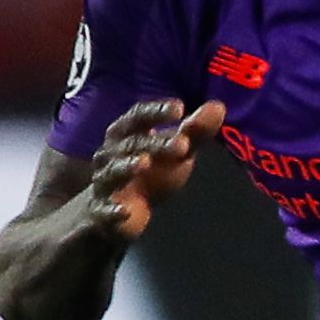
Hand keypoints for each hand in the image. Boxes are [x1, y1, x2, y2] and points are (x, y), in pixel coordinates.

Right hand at [85, 99, 222, 240]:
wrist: (123, 213)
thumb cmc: (152, 174)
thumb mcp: (177, 152)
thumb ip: (196, 132)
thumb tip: (218, 106)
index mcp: (126, 134)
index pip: (138, 116)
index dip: (157, 111)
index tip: (180, 107)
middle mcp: (110, 154)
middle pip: (132, 144)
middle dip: (156, 143)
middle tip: (183, 145)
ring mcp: (105, 182)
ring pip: (113, 172)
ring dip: (128, 166)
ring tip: (145, 162)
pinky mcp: (101, 211)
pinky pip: (104, 210)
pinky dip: (113, 210)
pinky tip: (125, 211)